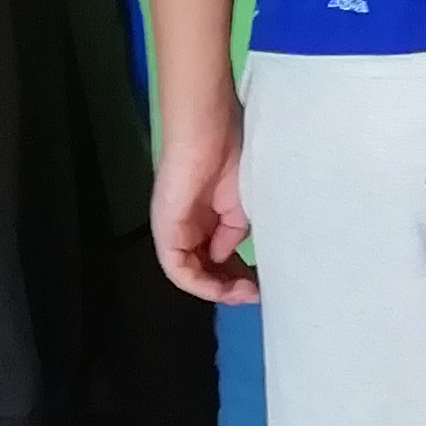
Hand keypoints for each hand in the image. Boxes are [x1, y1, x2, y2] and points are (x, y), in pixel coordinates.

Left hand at [151, 116, 254, 303]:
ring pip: (192, 275)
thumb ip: (230, 237)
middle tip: (255, 293)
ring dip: (218, 290)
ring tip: (244, 293)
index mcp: (204, 218)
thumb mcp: (240, 207)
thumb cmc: (228, 159)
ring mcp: (173, 232)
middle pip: (204, 270)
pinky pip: (179, 270)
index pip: (217, 258)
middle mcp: (186, 229)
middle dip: (230, 286)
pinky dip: (201, 283)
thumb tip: (222, 257)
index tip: (261, 283)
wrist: (207, 132)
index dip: (238, 274)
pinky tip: (224, 286)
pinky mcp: (165, 234)